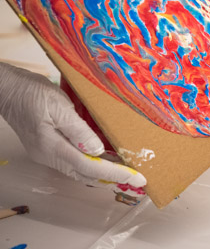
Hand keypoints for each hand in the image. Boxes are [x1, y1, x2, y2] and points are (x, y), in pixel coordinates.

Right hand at [0, 62, 145, 202]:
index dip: (116, 174)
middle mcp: (50, 156)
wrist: (8, 90)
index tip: (137, 178)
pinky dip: (92, 163)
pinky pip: (75, 162)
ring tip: (127, 171)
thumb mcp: (59, 107)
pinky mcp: (48, 148)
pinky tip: (105, 158)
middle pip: (87, 175)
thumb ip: (78, 130)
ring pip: (81, 171)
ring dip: (104, 173)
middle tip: (138, 178)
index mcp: (53, 147)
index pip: (91, 167)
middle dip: (113, 178)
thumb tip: (98, 151)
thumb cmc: (32, 94)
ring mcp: (48, 154)